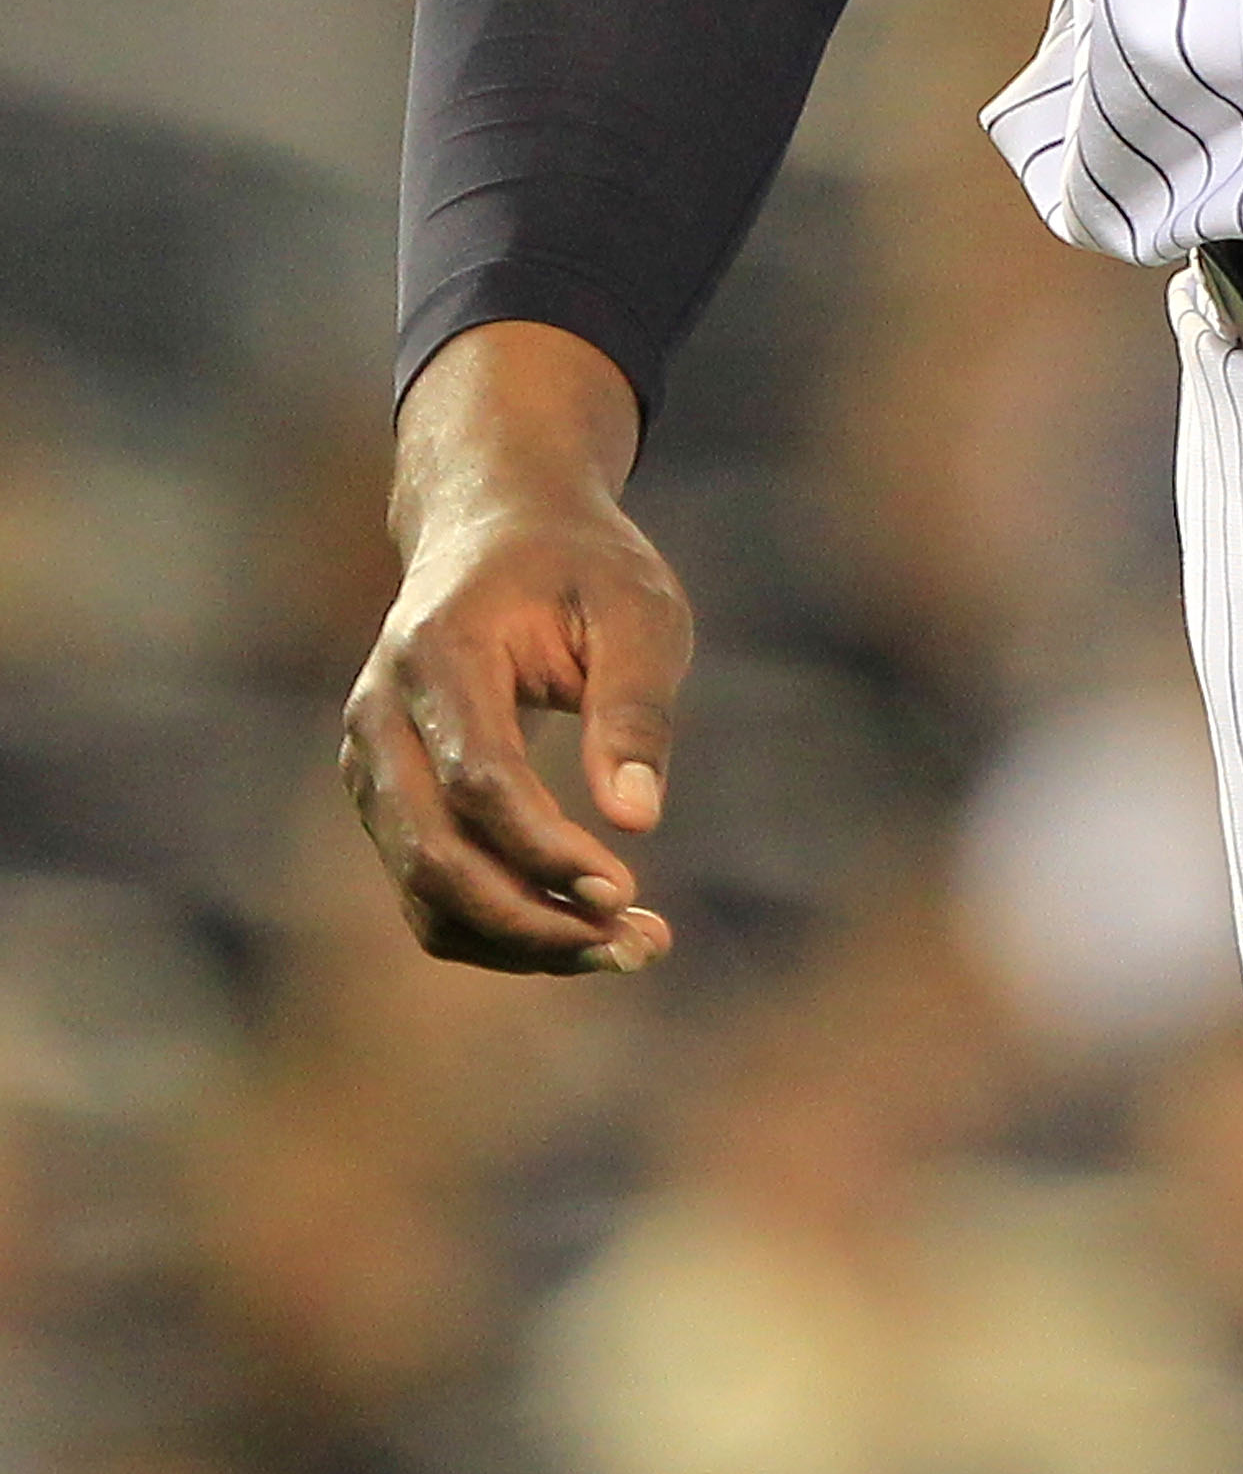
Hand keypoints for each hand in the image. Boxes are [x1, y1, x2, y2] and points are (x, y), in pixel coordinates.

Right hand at [340, 325, 689, 974]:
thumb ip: (635, 705)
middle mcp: (380, 715)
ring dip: (520, 939)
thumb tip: (639, 819)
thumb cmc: (581, 564)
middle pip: (433, 854)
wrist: (496, 527)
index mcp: (438, 651)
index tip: (627, 890)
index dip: (545, 848)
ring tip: (631, 945)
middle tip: (641, 942)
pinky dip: (499, 929)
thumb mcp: (635, 606)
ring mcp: (369, 764)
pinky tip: (581, 929)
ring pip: (424, 891)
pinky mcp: (385, 800)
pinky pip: (427, 891)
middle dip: (533, 919)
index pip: (478, 779)